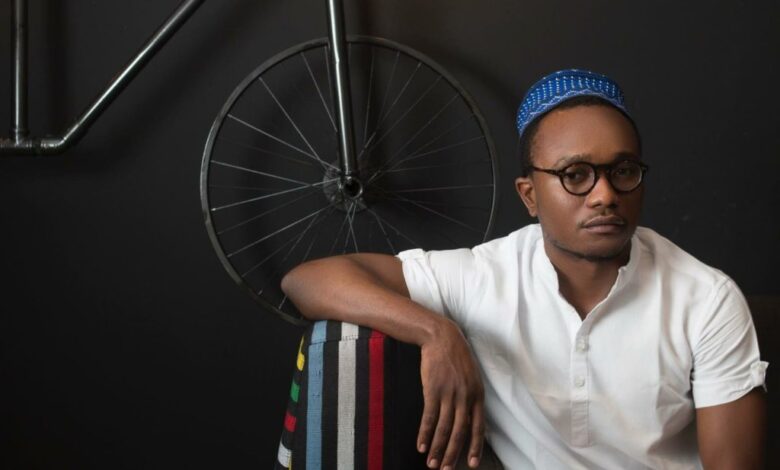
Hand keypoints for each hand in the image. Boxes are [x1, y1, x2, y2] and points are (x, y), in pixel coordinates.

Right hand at [417, 319, 484, 468]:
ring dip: (437, 449)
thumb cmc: (457, 357)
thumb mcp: (472, 376)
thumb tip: (470, 418)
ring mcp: (449, 394)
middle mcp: (466, 397)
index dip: (474, 447)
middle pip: (459, 432)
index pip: (478, 427)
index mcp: (478, 395)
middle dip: (453, 454)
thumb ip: (472, 397)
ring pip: (444, 428)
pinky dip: (425, 433)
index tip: (471, 464)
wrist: (441, 337)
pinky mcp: (433, 390)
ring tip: (431, 464)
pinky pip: (429, 417)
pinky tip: (421, 445)